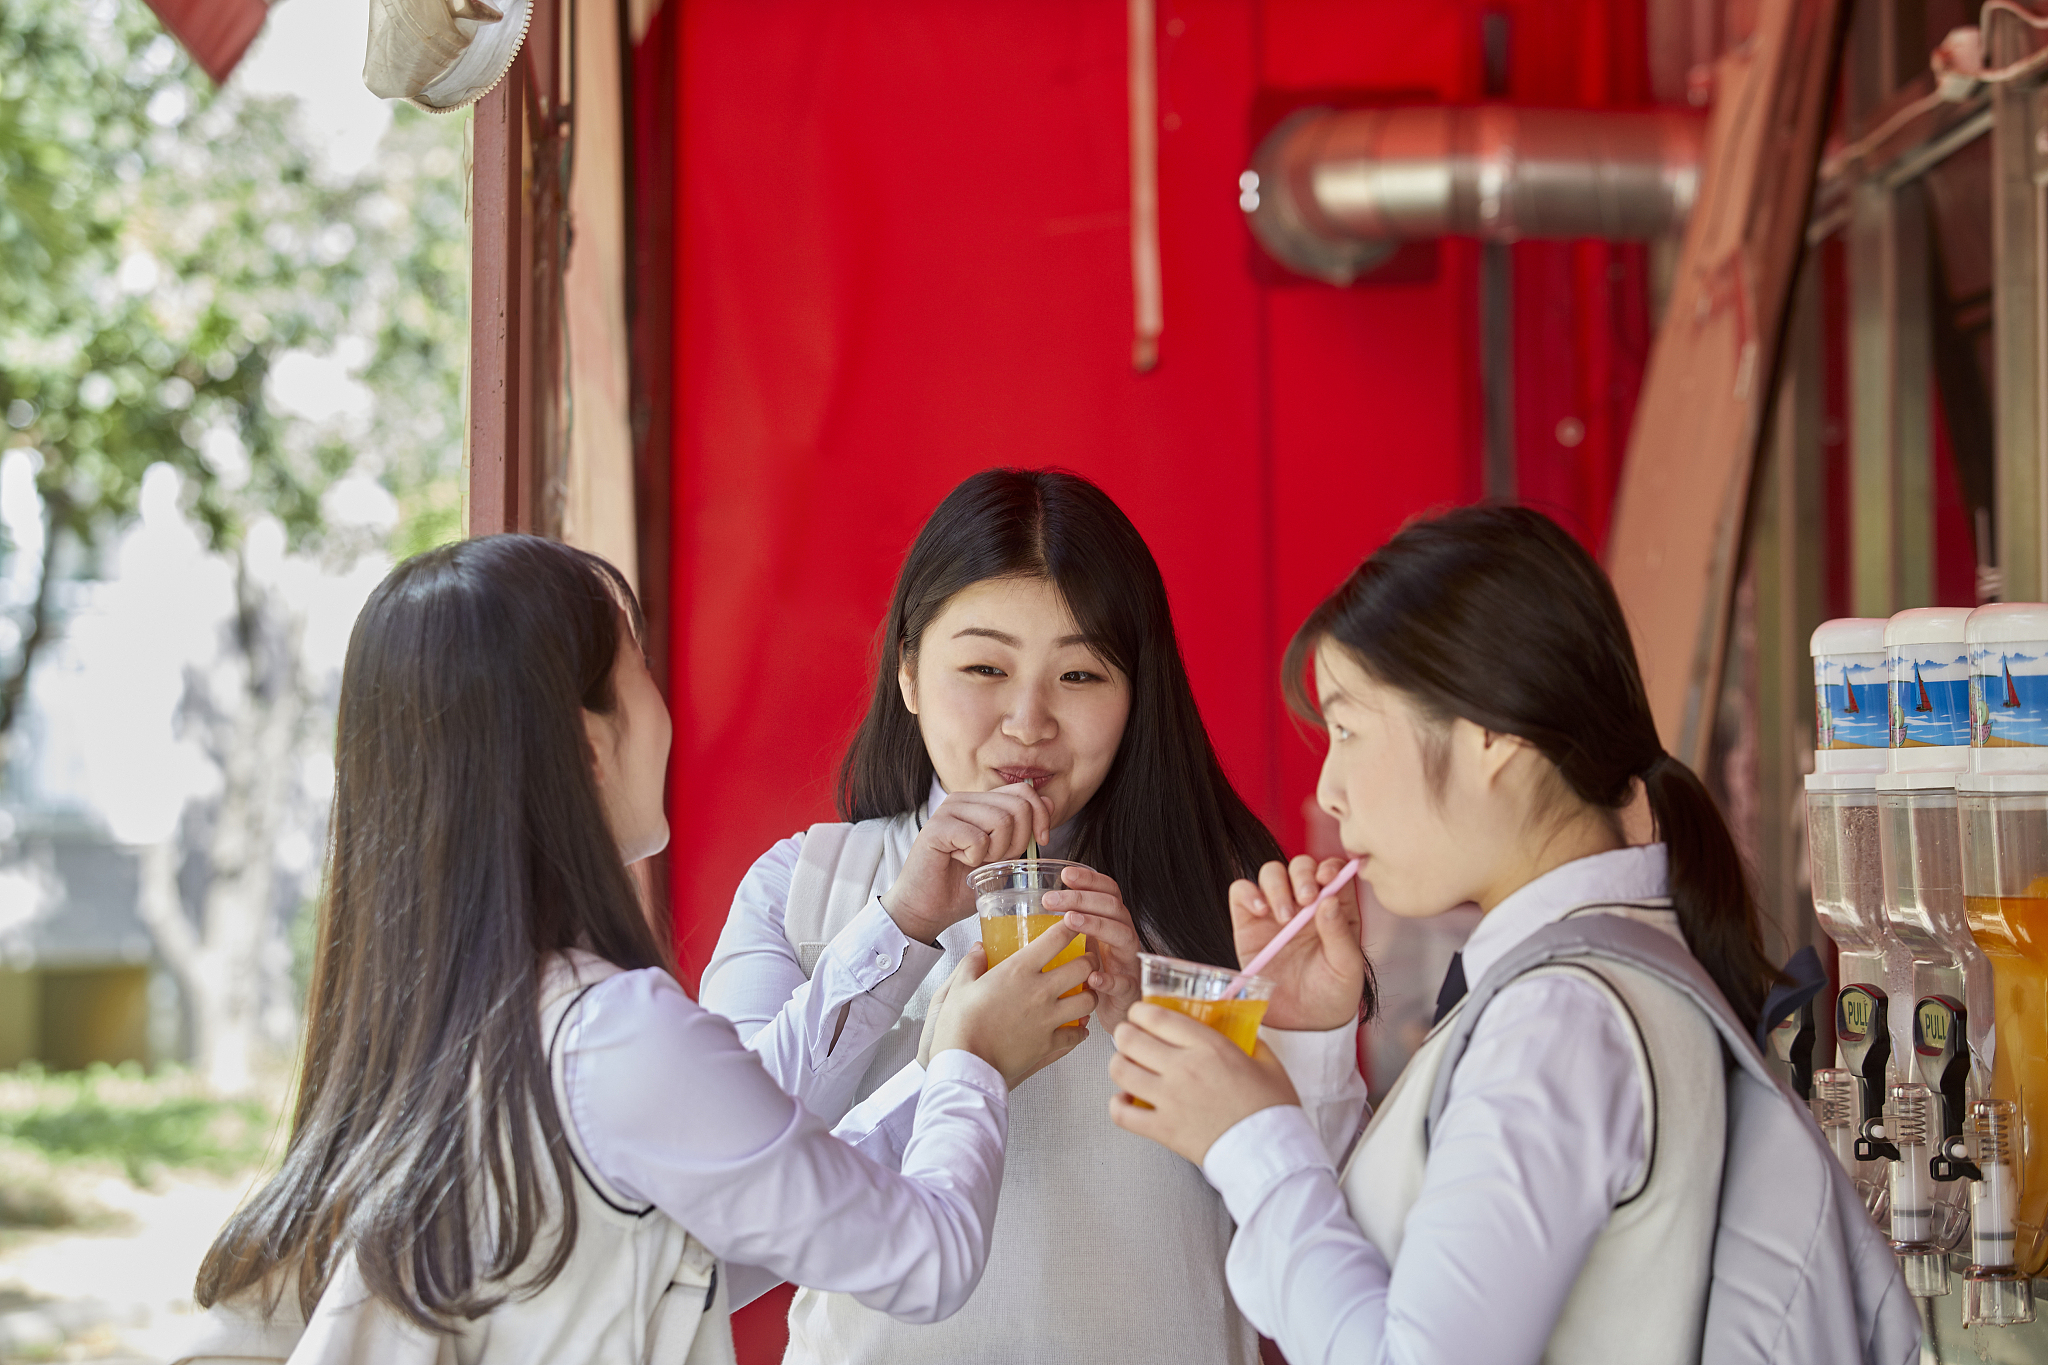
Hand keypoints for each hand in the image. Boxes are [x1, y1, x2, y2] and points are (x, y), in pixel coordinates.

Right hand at [882, 783, 1055, 942]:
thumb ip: (1022, 830)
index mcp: (980, 802)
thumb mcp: (1003, 856)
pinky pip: (977, 839)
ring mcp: (948, 811)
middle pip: (1017, 807)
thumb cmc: (962, 885)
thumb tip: (1050, 802)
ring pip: (1000, 821)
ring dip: (996, 852)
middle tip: (997, 860)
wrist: (928, 908)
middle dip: (1018, 841)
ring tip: (976, 861)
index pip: (1024, 792)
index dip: (1040, 816)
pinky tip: (959, 862)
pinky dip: (975, 858)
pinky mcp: (935, 828)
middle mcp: (963, 799)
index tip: (1040, 841)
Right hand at [929, 922, 1096, 1088]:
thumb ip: (971, 964)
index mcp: (1018, 970)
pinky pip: (1077, 1035)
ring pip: (1088, 1001)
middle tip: (1087, 960)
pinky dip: (1079, 1031)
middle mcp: (1040, 991)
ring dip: (1089, 995)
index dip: (1071, 927)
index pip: (1056, 939)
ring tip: (1084, 994)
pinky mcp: (1049, 1045)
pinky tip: (1076, 1029)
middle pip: (1084, 968)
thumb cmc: (958, 1026)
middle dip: (1090, 961)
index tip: (1074, 923)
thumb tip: (978, 949)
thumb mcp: (958, 987)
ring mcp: (1048, 1019)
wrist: (964, 1065)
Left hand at [1042, 865, 1142, 1032]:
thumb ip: (1068, 929)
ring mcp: (1129, 963)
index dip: (1090, 880)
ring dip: (1097, 925)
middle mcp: (1124, 938)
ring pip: (1123, 936)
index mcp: (1112, 924)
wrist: (1119, 1014)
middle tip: (1052, 899)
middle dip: (1082, 898)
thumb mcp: (1084, 947)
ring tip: (1071, 920)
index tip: (1065, 874)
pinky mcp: (1129, 992)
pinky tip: (1093, 977)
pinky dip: (1110, 979)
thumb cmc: (1096, 977)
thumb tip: (1025, 912)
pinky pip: (1123, 983)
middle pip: (1112, 907)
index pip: (1108, 892)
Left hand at [1107, 1002, 1299, 1164]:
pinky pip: (1121, 1113)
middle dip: (1125, 1033)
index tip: (1141, 1014)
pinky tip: (1126, 1101)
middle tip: (1130, 1036)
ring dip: (1119, 1064)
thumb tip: (1239, 1030)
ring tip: (1126, 1065)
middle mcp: (1183, 1069)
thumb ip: (1250, 1040)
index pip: (1157, 1016)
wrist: (1270, 1154)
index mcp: (1209, 1047)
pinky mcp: (1163, 1129)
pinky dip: (1118, 1104)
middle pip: (1131, 1039)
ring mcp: (1169, 1099)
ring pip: (1120, 1070)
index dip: (1141, 1011)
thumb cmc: (1272, 1110)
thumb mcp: (1268, 1063)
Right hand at [1231, 857, 1365, 1030]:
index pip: (1333, 870)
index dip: (1330, 867)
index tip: (1327, 879)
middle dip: (1303, 875)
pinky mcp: (1248, 921)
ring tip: (1285, 917)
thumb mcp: (1347, 968)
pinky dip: (1249, 892)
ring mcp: (1274, 910)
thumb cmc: (1332, 994)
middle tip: (1306, 899)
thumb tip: (1330, 901)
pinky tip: (1260, 912)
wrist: (1302, 1024)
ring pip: (1271, 872)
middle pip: (1300, 866)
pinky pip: (1241, 891)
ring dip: (1278, 885)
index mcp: (1335, 908)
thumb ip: (1340, 934)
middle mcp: (1305, 903)